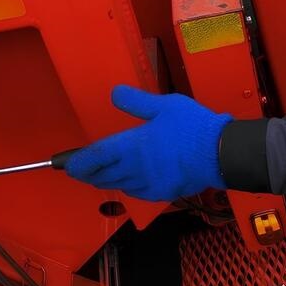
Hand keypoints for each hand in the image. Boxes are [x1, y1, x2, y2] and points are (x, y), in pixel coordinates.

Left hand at [65, 85, 232, 201]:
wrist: (218, 153)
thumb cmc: (191, 126)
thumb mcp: (164, 105)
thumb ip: (136, 101)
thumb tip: (114, 93)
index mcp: (130, 146)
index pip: (94, 158)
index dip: (77, 162)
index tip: (66, 165)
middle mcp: (132, 169)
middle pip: (101, 176)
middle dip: (89, 173)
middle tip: (83, 168)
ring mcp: (147, 184)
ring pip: (117, 186)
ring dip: (106, 180)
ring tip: (103, 174)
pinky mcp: (161, 193)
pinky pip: (136, 192)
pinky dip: (127, 186)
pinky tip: (132, 180)